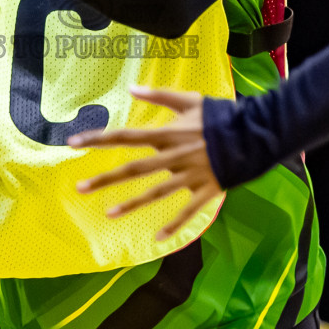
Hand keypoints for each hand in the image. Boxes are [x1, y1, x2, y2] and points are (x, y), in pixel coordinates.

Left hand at [70, 87, 221, 240]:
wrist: (255, 133)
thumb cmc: (220, 115)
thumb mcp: (189, 99)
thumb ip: (159, 96)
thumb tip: (131, 88)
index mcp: (168, 134)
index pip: (126, 136)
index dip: (99, 139)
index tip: (73, 142)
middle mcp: (174, 156)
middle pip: (134, 169)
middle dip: (105, 179)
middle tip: (79, 188)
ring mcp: (190, 176)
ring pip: (156, 193)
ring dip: (132, 204)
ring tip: (109, 214)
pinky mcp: (206, 190)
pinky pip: (187, 211)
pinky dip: (174, 225)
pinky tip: (158, 240)